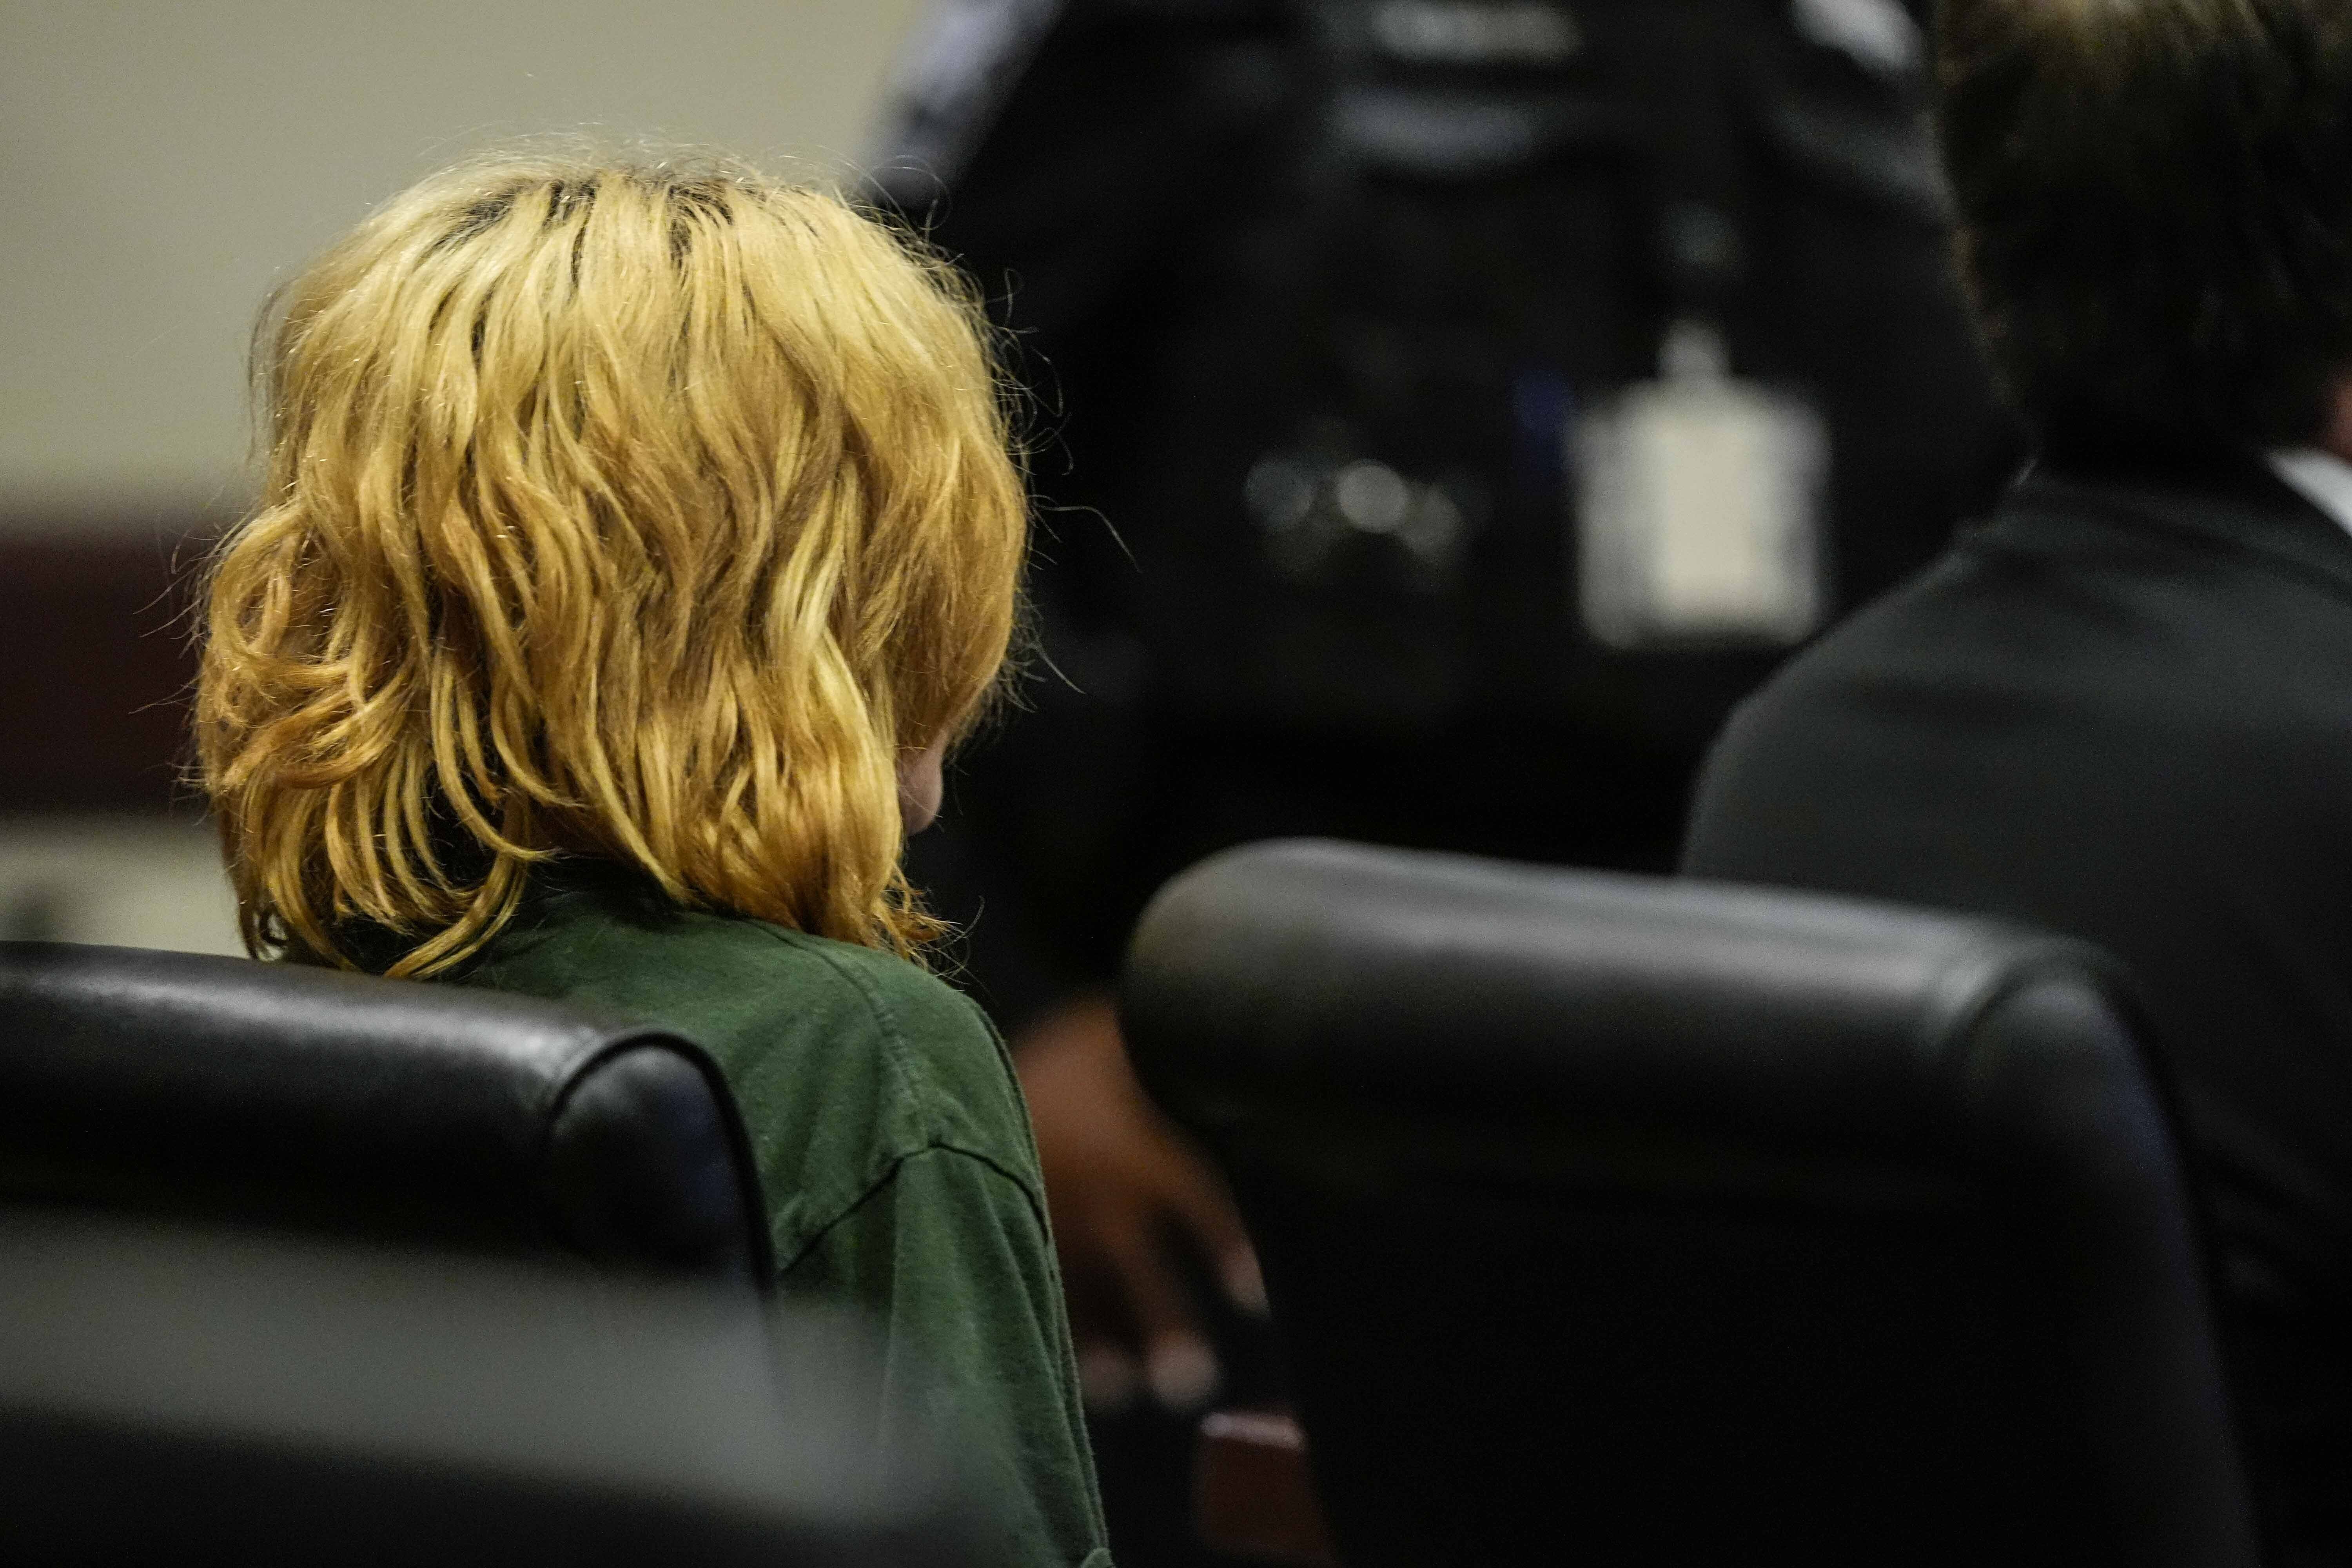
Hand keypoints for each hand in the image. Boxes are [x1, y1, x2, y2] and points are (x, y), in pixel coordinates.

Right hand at [1014, 992, 1265, 1413]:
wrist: (969, 1059)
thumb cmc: (1077, 1061)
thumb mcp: (1122, 1045)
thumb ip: (1178, 1061)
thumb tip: (1250, 1057)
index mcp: (1128, 1144)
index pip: (1187, 1193)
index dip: (1219, 1239)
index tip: (1252, 1295)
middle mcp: (1089, 1190)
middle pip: (1132, 1263)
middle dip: (1160, 1321)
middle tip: (1192, 1383)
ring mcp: (1044, 1219)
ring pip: (1078, 1291)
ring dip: (1101, 1346)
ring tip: (1126, 1393)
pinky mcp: (1012, 1232)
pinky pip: (1037, 1290)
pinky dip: (1067, 1336)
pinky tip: (1093, 1383)